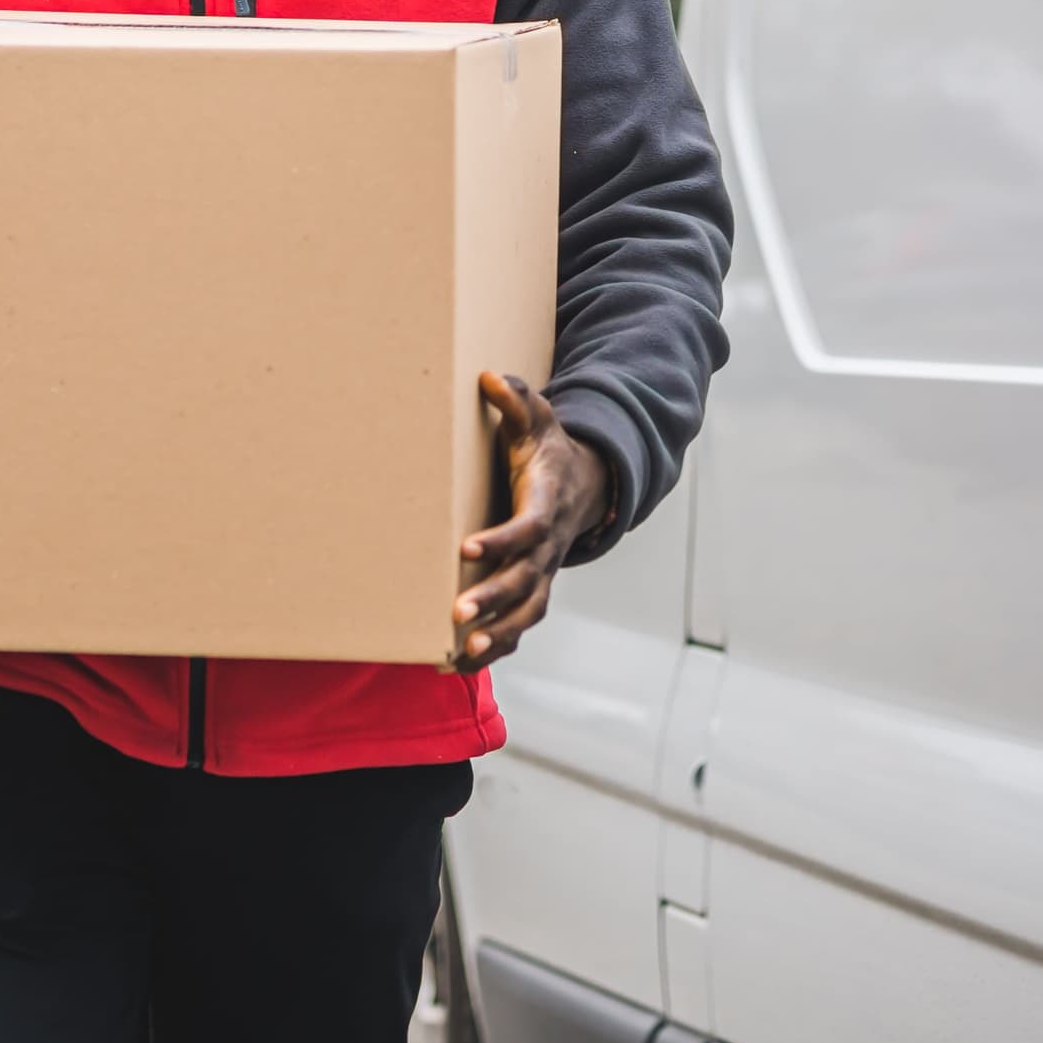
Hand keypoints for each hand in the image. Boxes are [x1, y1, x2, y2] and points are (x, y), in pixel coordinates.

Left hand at [456, 373, 611, 668]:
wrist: (585, 487)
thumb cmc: (549, 452)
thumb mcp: (538, 421)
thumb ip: (516, 400)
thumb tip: (488, 376)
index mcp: (546, 506)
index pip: (528, 528)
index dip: (501, 540)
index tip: (466, 549)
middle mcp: (548, 548)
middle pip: (525, 580)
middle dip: (493, 598)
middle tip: (457, 614)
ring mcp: (544, 574)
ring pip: (527, 612)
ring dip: (498, 633)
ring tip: (463, 652)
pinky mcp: (534, 591)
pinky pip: (519, 627)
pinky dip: (495, 648)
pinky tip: (458, 666)